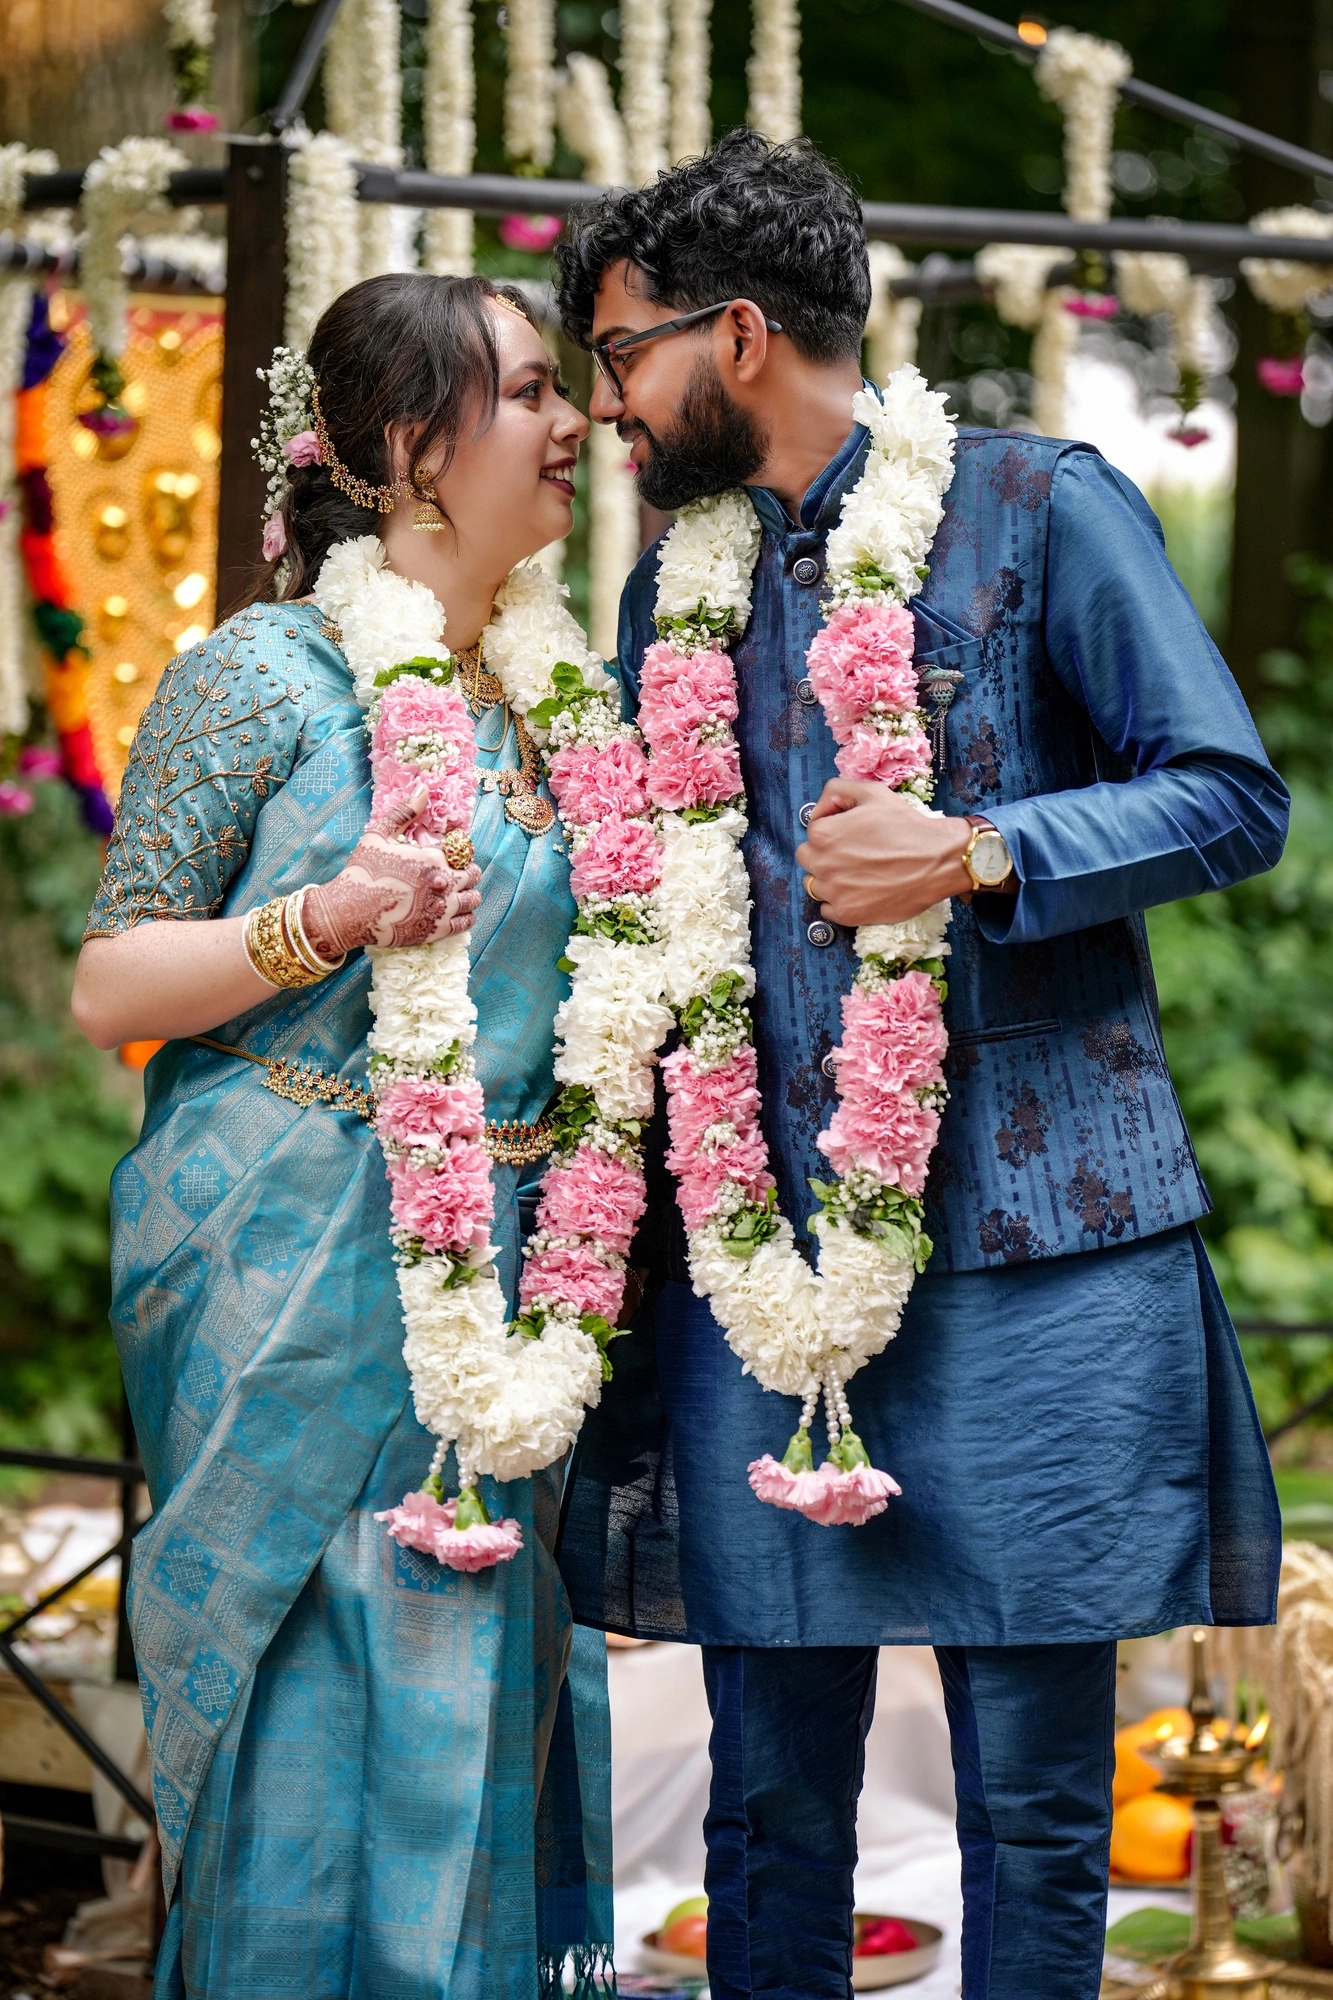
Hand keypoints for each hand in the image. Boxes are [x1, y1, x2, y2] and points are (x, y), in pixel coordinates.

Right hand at [303, 789, 481, 953]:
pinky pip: (466, 921)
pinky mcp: (439, 929)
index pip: (461, 851)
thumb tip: (424, 788)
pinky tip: (459, 912)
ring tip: (462, 892)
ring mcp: (443, 907)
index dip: (457, 852)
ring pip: (473, 898)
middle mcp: (444, 881)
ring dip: (471, 893)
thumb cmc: (363, 871)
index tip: (449, 855)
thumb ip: (405, 812)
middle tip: (458, 873)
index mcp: (433, 857)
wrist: (350, 911)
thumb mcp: (379, 833)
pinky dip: (467, 915)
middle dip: (467, 871)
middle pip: (472, 874)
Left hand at [795, 780, 972, 927]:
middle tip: (854, 854)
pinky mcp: (847, 914)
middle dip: (825, 855)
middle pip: (808, 859)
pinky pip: (827, 909)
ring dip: (831, 879)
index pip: (812, 832)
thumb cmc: (905, 825)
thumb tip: (820, 810)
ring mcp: (833, 892)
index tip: (853, 833)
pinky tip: (861, 891)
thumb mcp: (871, 792)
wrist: (937, 860)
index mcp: (823, 834)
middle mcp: (822, 864)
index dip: (833, 830)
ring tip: (859, 873)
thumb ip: (837, 790)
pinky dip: (840, 902)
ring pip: (815, 885)